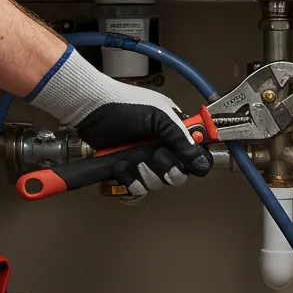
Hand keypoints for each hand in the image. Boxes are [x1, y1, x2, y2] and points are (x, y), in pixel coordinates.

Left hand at [27, 47, 212, 195]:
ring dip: (145, 174)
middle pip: (175, 174)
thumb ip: (182, 140)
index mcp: (172, 130)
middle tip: (155, 157)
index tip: (184, 162)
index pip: (191, 154)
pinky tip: (122, 166)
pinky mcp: (126, 169)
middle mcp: (159, 146)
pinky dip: (129, 180)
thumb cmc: (123, 105)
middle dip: (166, 169)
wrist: (90, 110)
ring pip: (156, 182)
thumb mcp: (159, 118)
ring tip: (134, 159)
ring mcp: (142, 158)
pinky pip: (136, 187)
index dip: (189, 162)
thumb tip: (202, 163)